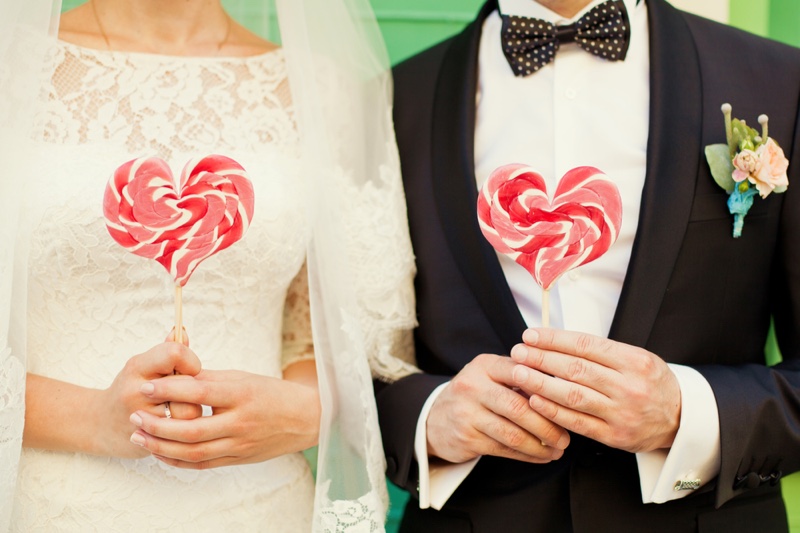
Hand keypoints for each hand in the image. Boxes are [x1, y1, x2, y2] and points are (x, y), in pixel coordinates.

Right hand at [93, 335, 201, 457]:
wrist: (99, 424)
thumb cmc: (130, 389)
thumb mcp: (144, 366)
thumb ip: (167, 351)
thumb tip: (182, 331)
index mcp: (138, 366)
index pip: (175, 353)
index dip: (191, 361)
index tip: (190, 369)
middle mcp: (136, 390)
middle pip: (187, 385)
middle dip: (194, 388)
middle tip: (187, 391)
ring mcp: (140, 417)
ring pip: (190, 412)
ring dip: (192, 410)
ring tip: (180, 409)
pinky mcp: (147, 439)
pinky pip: (182, 433)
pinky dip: (185, 428)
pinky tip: (176, 424)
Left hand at [129, 361, 320, 468]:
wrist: (305, 419)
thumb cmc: (273, 393)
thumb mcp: (244, 378)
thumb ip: (210, 380)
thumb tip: (175, 376)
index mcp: (242, 394)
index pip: (200, 393)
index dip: (170, 390)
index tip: (147, 386)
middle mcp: (241, 422)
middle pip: (192, 429)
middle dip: (158, 424)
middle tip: (134, 416)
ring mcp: (240, 444)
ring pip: (193, 452)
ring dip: (161, 445)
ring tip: (139, 436)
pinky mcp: (239, 459)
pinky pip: (202, 464)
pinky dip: (177, 460)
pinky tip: (160, 451)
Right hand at [426, 353, 568, 464]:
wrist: (434, 419)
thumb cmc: (473, 395)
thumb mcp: (489, 376)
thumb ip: (520, 377)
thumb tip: (561, 389)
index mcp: (484, 365)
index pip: (521, 372)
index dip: (547, 388)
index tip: (569, 402)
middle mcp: (473, 386)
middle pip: (519, 407)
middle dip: (548, 425)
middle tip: (566, 437)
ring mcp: (467, 413)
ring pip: (512, 433)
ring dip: (540, 445)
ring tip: (557, 449)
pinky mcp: (466, 437)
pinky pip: (504, 449)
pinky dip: (527, 455)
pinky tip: (541, 456)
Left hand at [510, 328, 680, 452]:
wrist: (680, 419)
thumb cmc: (649, 382)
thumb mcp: (636, 358)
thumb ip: (601, 351)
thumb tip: (555, 340)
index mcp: (635, 361)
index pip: (586, 346)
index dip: (554, 339)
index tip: (531, 335)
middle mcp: (629, 387)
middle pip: (576, 369)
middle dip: (541, 359)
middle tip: (518, 352)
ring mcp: (622, 413)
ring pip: (573, 395)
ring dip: (541, 383)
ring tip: (519, 373)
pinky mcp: (614, 436)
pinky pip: (578, 422)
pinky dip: (553, 411)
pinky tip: (534, 400)